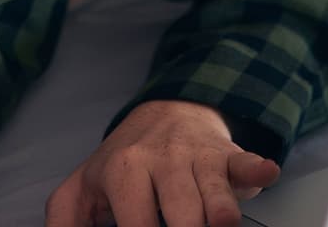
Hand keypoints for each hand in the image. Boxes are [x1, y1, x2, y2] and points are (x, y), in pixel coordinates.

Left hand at [44, 100, 279, 226]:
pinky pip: (245, 161)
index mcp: (122, 171)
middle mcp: (161, 162)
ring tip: (217, 225)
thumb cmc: (123, 162)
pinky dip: (255, 169)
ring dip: (220, 217)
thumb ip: (62, 222)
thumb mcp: (81, 188)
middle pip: (182, 216)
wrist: (166, 112)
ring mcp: (197, 157)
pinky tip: (264, 173)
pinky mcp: (227, 155)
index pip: (137, 225)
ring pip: (215, 198)